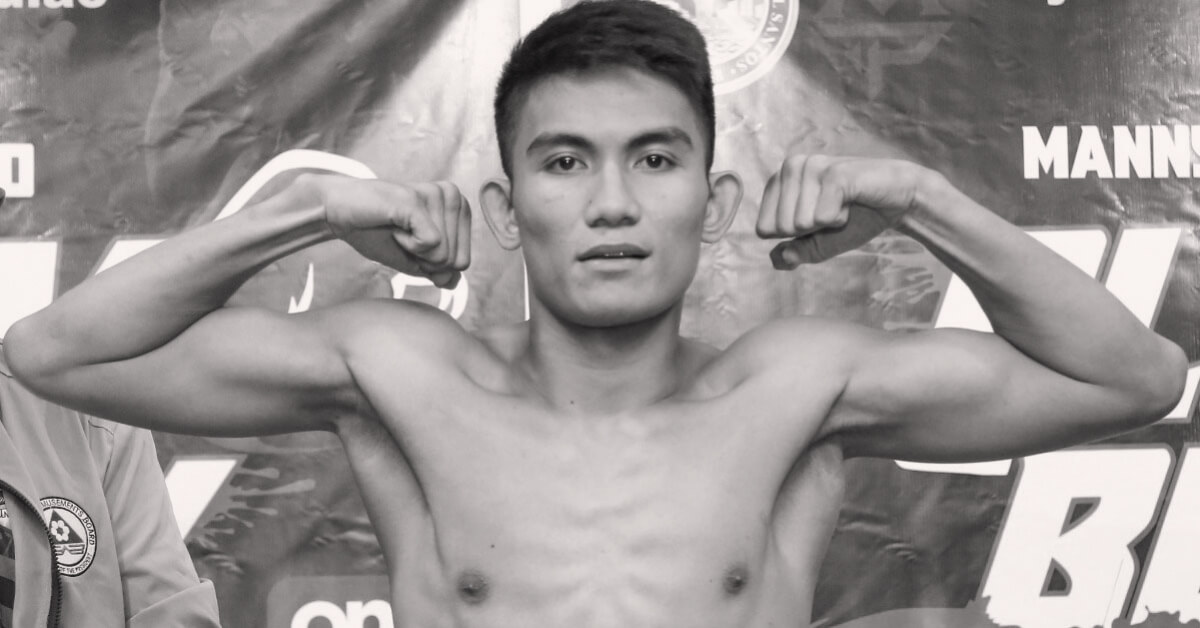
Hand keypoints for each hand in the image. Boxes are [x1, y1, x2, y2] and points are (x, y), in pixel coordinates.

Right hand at [296, 174, 470, 286]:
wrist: (340, 213)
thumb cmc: (377, 233)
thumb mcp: (413, 259)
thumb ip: (437, 270)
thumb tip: (454, 282)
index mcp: (459, 207)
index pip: (463, 262)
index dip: (433, 265)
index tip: (412, 243)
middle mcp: (453, 196)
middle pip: (457, 260)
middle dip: (425, 261)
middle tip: (403, 237)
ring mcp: (436, 195)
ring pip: (445, 255)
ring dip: (414, 252)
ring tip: (397, 229)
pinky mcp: (418, 201)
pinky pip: (431, 245)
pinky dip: (407, 246)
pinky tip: (394, 228)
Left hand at [755, 155, 933, 268]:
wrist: (897, 201)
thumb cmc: (856, 218)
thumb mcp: (819, 243)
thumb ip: (795, 253)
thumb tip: (778, 259)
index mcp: (778, 180)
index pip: (763, 229)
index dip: (794, 236)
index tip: (816, 219)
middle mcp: (791, 167)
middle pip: (780, 228)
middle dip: (810, 230)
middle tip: (833, 211)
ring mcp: (812, 166)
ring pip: (799, 223)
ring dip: (827, 223)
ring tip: (843, 205)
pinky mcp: (834, 173)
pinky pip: (822, 217)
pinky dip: (840, 219)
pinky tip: (851, 203)